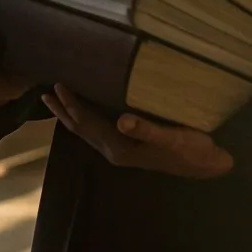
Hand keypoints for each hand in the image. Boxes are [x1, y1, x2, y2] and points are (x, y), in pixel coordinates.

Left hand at [43, 83, 234, 179]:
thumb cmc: (192, 149)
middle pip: (81, 129)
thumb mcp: (172, 137)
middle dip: (63, 111)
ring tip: (55, 101)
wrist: (206, 165)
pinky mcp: (127, 146)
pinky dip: (84, 119)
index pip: (88, 124)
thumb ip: (146, 129)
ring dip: (70, 116)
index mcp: (120, 148)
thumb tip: (122, 121)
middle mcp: (115, 151)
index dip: (73, 105)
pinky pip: (97, 131)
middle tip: (46, 92)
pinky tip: (85, 110)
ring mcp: (120, 150)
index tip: (59, 85)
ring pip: (86, 131)